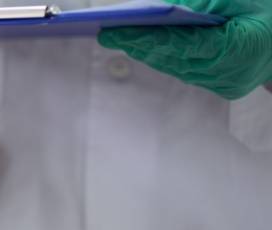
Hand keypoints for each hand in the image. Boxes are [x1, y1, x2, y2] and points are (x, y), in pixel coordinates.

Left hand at [98, 0, 271, 99]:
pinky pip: (187, 72)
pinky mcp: (225, 88)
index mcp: (239, 48)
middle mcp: (230, 72)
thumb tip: (161, 7)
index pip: (183, 44)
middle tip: (108, 33)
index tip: (118, 31)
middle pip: (174, 58)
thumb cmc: (268, 11)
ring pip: (177, 67)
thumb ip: (203, 3)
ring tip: (119, 38)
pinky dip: (165, 58)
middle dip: (139, 44)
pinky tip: (143, 48)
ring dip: (147, 53)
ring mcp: (227, 84)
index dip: (148, 38)